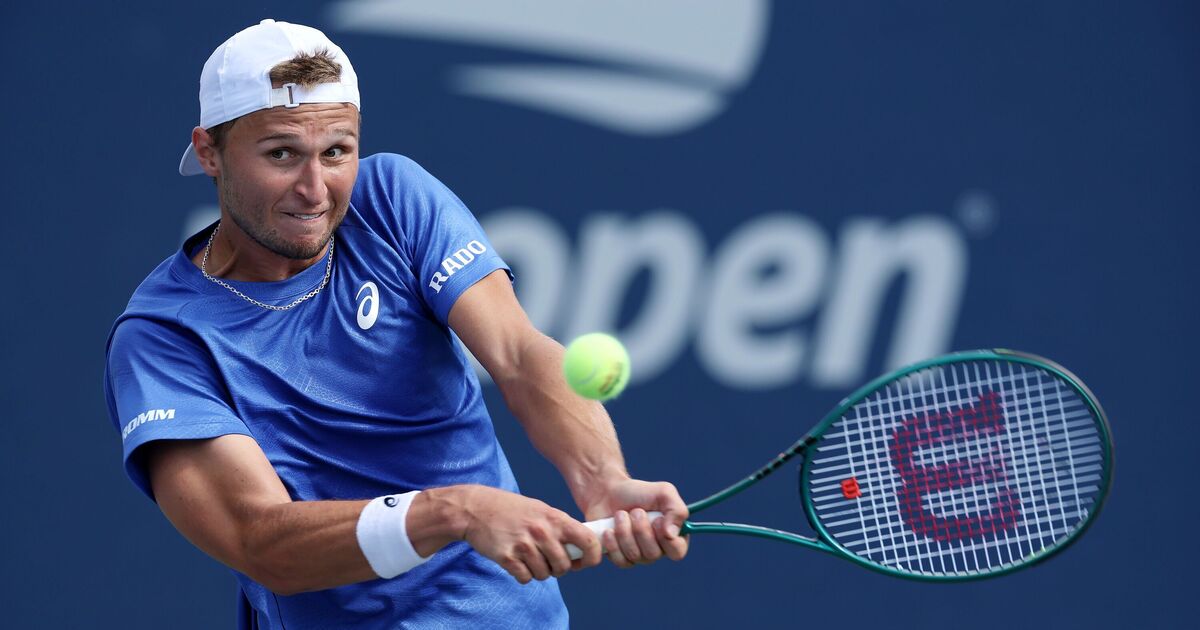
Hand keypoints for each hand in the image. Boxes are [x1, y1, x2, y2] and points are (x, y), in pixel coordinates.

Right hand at [456, 485, 603, 583]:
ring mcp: (524, 545)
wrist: (476, 508)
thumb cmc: (511, 510)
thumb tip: (582, 549)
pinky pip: (525, 578)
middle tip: (548, 560)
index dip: (593, 556)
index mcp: (555, 518)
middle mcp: (542, 531)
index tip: (585, 562)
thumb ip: (560, 527)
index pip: (588, 541)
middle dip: (558, 569)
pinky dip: (523, 574)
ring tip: (528, 557)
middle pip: (564, 566)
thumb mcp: (540, 509)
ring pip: (544, 575)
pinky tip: (516, 560)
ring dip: (538, 571)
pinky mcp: (507, 557)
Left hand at [581, 478, 688, 567]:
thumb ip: (677, 510)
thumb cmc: (639, 492)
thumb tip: (672, 534)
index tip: (657, 520)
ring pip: (635, 556)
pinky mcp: (620, 558)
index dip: (667, 539)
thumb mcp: (664, 493)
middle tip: (635, 511)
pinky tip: (609, 530)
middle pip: (653, 554)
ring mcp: (639, 556)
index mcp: (672, 536)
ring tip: (620, 514)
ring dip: (625, 532)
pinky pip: (620, 561)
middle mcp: (658, 550)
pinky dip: (613, 543)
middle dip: (641, 530)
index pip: (677, 552)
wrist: (608, 492)